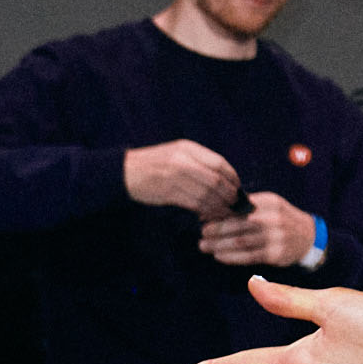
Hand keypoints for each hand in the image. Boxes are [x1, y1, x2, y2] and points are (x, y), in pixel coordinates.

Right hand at [124, 139, 243, 218]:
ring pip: (206, 194)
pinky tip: (208, 214)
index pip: (219, 164)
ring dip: (219, 206)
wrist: (125, 171)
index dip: (232, 178)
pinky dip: (205, 210)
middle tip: (234, 203)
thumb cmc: (155, 163)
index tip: (237, 187)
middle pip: (216, 180)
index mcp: (188, 149)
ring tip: (224, 211)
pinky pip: (193, 203)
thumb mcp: (177, 153)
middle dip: (229, 194)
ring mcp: (174, 176)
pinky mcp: (167, 192)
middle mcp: (182, 161)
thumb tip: (226, 178)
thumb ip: (200, 161)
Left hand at [198, 190, 315, 268]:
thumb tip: (212, 211)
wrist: (309, 237)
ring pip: (242, 241)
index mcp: (269, 202)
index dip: (219, 213)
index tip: (204, 219)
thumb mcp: (269, 205)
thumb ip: (245, 206)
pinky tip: (219, 256)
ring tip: (204, 246)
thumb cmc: (281, 220)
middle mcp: (274, 218)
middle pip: (239, 224)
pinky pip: (249, 256)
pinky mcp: (275, 254)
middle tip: (202, 234)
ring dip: (219, 245)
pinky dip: (232, 257)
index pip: (239, 207)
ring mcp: (276, 237)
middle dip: (217, 230)